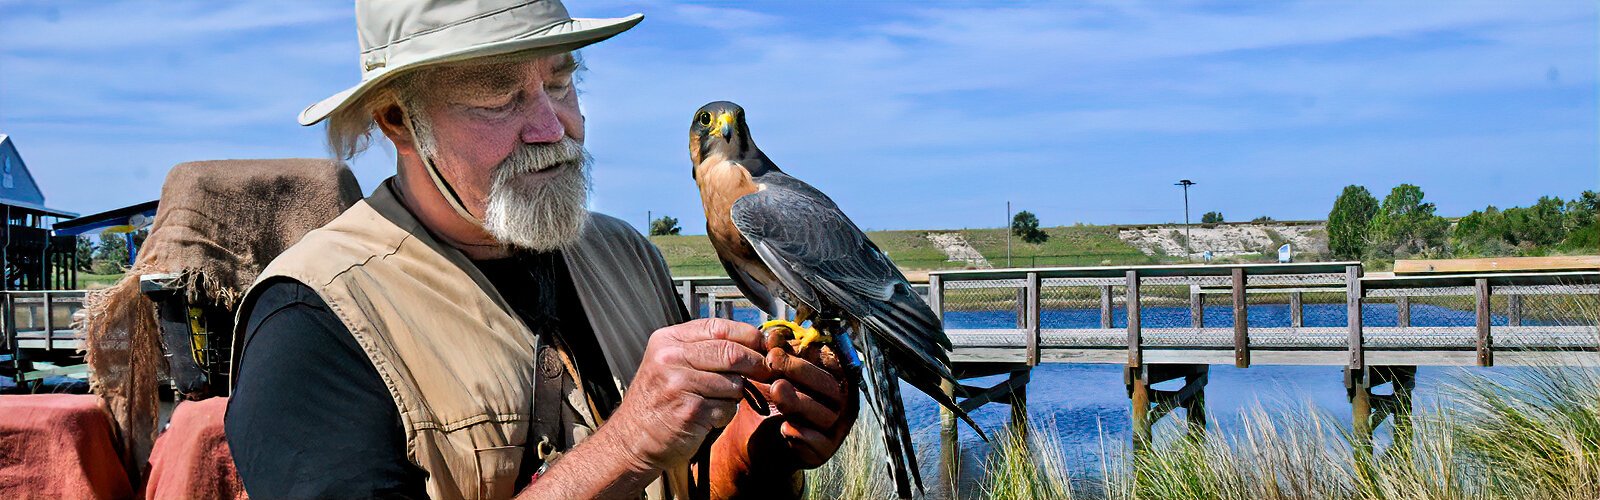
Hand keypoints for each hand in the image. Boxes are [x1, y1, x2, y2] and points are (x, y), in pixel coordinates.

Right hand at [605, 319, 772, 471]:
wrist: (632, 439)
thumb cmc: (657, 401)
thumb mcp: (671, 363)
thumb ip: (704, 348)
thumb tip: (752, 340)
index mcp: (668, 340)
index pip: (719, 327)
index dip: (748, 335)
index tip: (765, 344)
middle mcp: (670, 358)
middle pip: (731, 353)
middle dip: (755, 363)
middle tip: (766, 371)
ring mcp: (679, 384)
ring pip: (734, 383)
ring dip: (736, 394)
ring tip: (716, 400)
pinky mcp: (690, 411)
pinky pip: (728, 408)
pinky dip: (725, 414)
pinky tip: (707, 417)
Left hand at [710, 329, 858, 497]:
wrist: (756, 439)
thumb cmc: (770, 398)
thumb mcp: (772, 373)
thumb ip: (777, 354)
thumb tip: (774, 335)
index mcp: (832, 376)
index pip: (831, 360)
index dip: (807, 351)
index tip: (779, 344)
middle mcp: (839, 400)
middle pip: (830, 385)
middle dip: (801, 370)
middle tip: (773, 361)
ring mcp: (834, 427)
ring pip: (825, 414)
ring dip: (800, 401)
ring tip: (776, 390)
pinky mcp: (823, 451)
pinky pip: (819, 444)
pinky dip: (803, 436)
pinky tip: (785, 427)